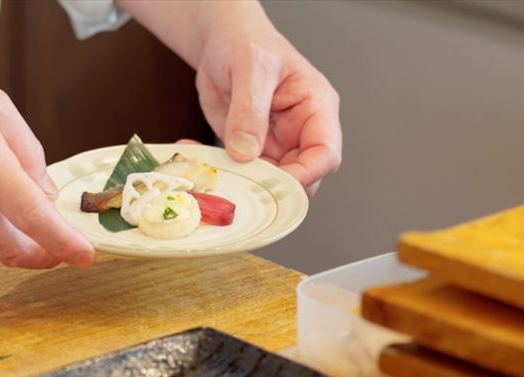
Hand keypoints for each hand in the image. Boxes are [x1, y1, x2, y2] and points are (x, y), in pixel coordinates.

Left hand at [195, 17, 341, 196]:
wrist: (221, 43)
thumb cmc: (247, 42)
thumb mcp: (251, 66)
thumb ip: (249, 108)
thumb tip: (245, 151)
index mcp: (315, 108)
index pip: (325, 154)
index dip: (306, 175)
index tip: (276, 184)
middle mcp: (299, 131)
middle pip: (300, 178)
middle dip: (272, 188)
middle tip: (239, 185)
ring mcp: (274, 144)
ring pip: (268, 183)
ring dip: (241, 184)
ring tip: (213, 170)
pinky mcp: (248, 150)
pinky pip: (239, 173)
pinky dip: (219, 172)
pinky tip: (198, 156)